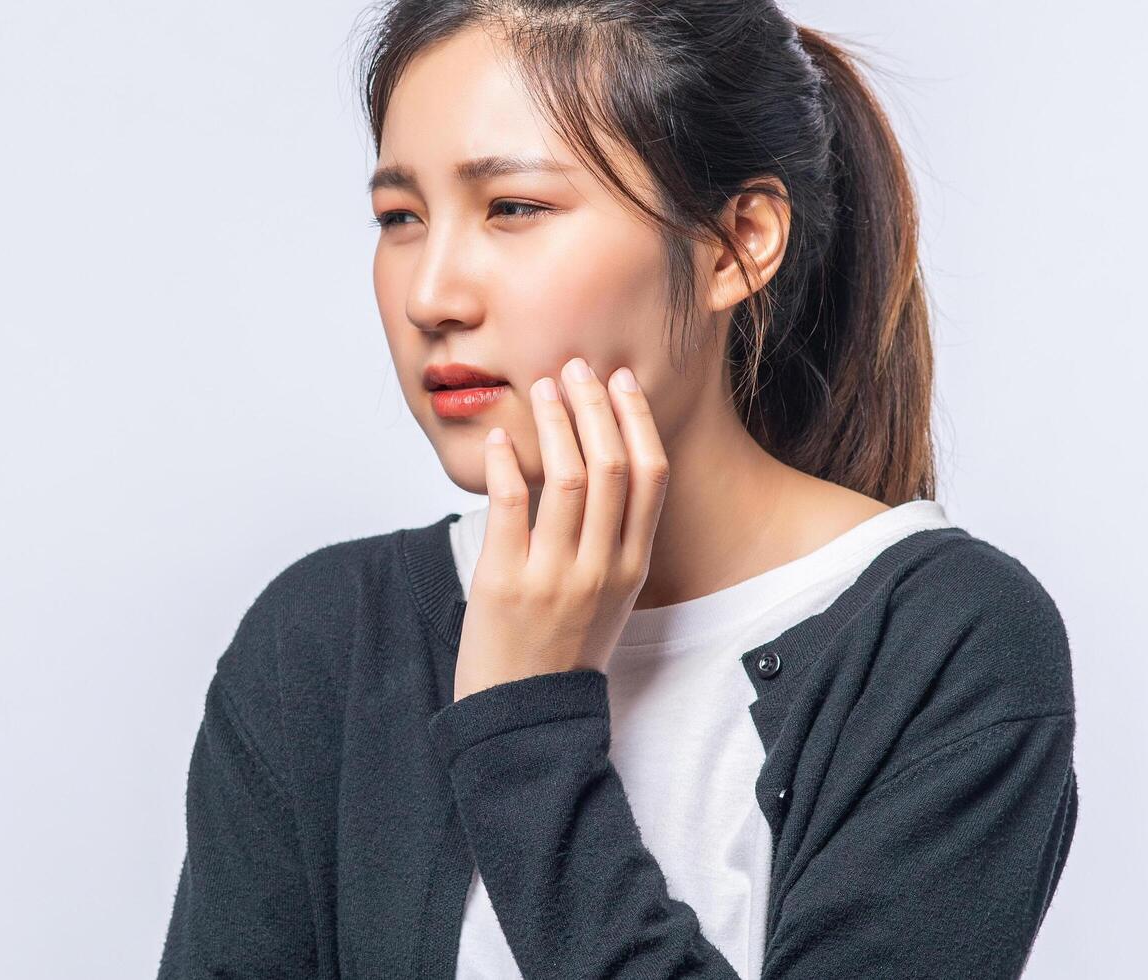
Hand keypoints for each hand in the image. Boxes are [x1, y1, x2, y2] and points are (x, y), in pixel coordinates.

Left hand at [453, 357, 668, 701]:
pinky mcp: (507, 583)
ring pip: (567, 477)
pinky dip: (503, 462)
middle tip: (575, 368)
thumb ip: (611, 541)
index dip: (636, 420)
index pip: (651, 476)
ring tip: (541, 389)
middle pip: (613, 465)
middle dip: (595, 406)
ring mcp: (556, 576)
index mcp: (632, 567)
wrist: (522, 717)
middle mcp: (602, 568)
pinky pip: (510, 504)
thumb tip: (600, 468)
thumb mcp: (607, 598)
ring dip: (554, 422)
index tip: (619, 382)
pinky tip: (496, 438)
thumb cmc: (560, 650)